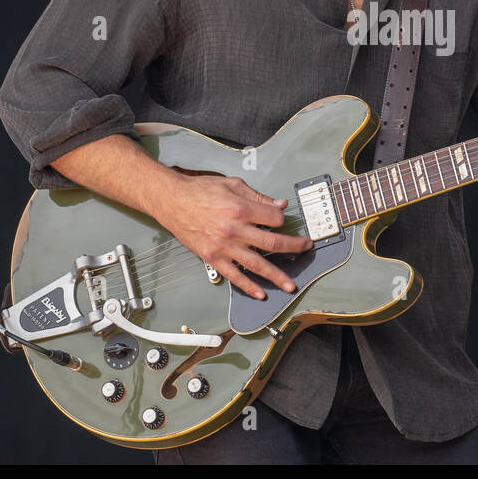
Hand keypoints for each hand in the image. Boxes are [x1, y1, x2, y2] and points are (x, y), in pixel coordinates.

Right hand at [155, 174, 312, 299]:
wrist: (172, 201)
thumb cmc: (200, 190)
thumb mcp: (232, 184)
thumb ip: (258, 196)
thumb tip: (279, 205)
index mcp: (241, 209)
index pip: (274, 219)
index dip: (282, 219)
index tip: (283, 220)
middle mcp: (235, 230)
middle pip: (272, 243)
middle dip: (293, 247)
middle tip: (305, 249)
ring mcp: (224, 247)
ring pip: (257, 265)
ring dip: (276, 276)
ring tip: (290, 285)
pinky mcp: (213, 258)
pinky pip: (234, 276)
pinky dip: (248, 287)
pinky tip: (260, 293)